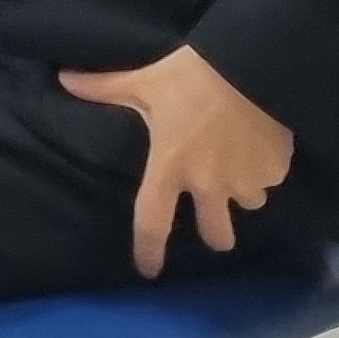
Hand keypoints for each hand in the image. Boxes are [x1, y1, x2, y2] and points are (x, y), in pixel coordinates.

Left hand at [61, 44, 291, 277]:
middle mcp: (208, 184)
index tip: (148, 271)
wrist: (251, 66)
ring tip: (239, 165)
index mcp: (170, 167)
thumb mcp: (144, 82)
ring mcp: (245, 180)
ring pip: (249, 203)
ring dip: (243, 190)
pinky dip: (265, 167)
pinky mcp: (276, 169)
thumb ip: (104, 87)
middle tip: (216, 230)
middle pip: (216, 233)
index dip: (148, 249)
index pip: (152, 220)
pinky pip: (270, 178)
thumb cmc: (189, 77)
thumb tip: (63, 78)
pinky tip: (260, 144)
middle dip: (217, 237)